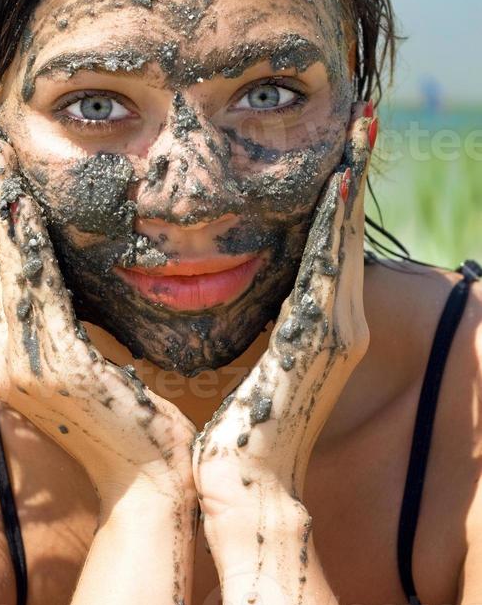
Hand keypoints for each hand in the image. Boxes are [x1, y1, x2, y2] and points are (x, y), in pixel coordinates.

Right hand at [0, 126, 196, 505]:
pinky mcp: (49, 363)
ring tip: (1, 159)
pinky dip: (29, 242)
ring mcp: (19, 364)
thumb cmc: (137, 421)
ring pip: (10, 266)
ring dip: (6, 210)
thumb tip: (77, 284)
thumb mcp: (97, 365)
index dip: (1, 221)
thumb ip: (76, 326)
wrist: (152, 481)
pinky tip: (26, 204)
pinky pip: (37, 286)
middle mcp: (3, 359)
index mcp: (16, 359)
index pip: (6, 273)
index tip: (3, 171)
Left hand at [192, 101, 375, 523]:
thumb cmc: (240, 425)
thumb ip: (263, 322)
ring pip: (345, 240)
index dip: (340, 196)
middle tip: (365, 120)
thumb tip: (240, 285)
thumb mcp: (254, 359)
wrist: (245, 484)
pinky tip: (338, 183)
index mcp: (320, 323)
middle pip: (348, 232)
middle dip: (358, 174)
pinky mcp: (320, 340)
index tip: (342, 149)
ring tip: (361, 132)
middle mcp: (339, 320)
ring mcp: (336, 330)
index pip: (331, 244)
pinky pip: (328, 268)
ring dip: (353, 184)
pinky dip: (336, 225)